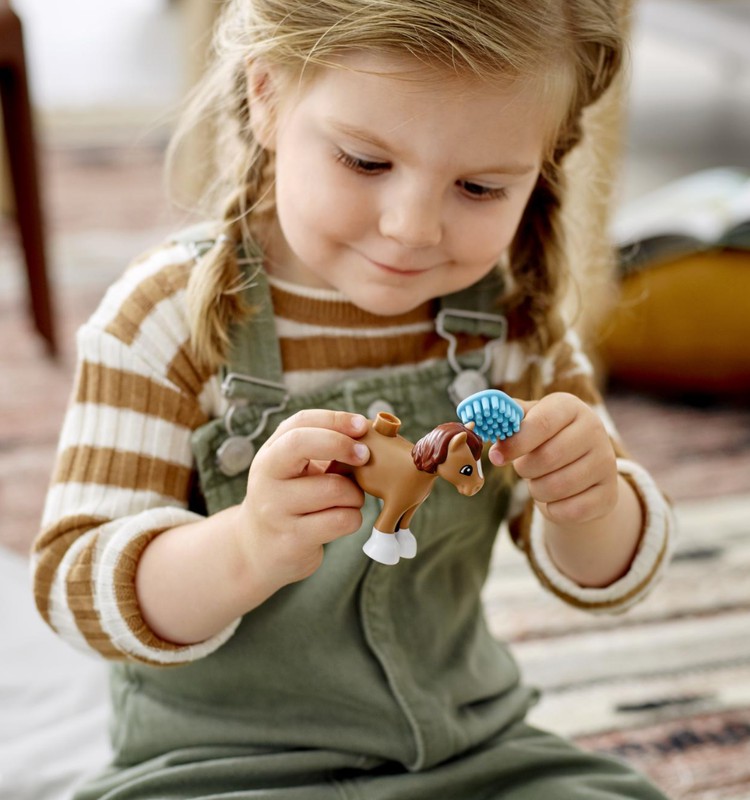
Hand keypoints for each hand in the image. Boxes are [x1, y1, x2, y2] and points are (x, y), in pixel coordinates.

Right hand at [237, 410, 369, 589]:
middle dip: (342, 445)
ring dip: (355, 493)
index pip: (299, 423)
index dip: (334, 420)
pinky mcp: (293, 540)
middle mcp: (266, 479)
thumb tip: (367, 435)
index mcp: (270, 455)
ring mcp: (275, 510)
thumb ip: (323, 451)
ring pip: (334, 488)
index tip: (361, 425)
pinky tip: (343, 519)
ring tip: (349, 499)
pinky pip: (341, 520)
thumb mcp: (295, 471)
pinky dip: (353, 517)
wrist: (259, 551)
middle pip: (302, 444)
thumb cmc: (290, 501)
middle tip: (365, 456)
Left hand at [488, 392, 617, 527]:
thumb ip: (508, 420)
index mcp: (570, 407)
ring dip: (537, 490)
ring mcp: (606, 463)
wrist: (582, 466)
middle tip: (523, 468)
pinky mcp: (609, 494)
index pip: (543, 423)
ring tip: (539, 481)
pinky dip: (552, 509)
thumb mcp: (530, 420)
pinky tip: (556, 498)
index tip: (497, 456)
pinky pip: (569, 511)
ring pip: (556, 487)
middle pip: (548, 458)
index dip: (516, 442)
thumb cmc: (546, 438)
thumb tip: (484, 424)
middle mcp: (594, 430)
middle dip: (525, 469)